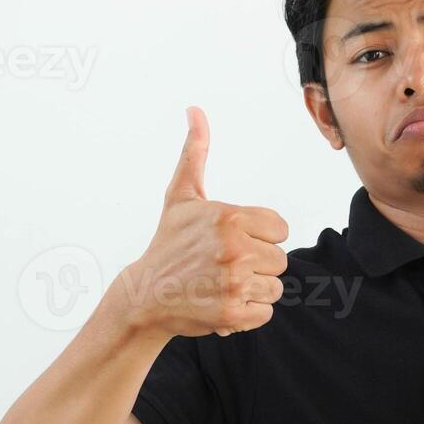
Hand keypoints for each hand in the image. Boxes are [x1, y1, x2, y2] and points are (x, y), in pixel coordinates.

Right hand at [115, 106, 288, 338]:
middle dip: (256, 265)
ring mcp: (234, 284)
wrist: (144, 295)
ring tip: (223, 284)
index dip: (260, 237)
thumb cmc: (168, 243)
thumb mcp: (181, 195)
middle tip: (224, 266)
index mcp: (230, 218)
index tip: (235, 241)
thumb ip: (195, 152)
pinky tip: (222, 302)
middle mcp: (235, 250)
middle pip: (279, 260)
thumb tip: (195, 110)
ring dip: (253, 289)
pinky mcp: (233, 314)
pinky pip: (265, 312)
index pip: (280, 229)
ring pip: (275, 288)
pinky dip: (248, 312)